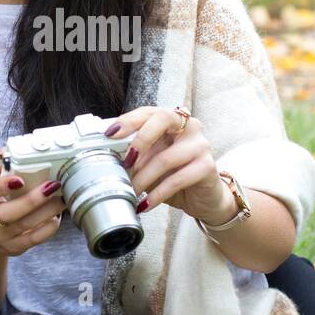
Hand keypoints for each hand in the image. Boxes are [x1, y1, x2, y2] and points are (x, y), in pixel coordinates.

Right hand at [0, 149, 65, 258]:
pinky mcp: (13, 247)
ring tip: (61, 198)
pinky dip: (48, 228)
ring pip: (24, 225)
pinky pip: (32, 240)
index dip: (2, 186)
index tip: (20, 180)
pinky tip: (57, 216)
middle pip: (8, 212)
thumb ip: (0, 160)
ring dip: (46, 211)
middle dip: (33, 200)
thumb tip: (16, 147)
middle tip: (53, 186)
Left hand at [109, 106, 235, 223]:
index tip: (110, 133)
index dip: (129, 120)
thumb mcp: (153, 160)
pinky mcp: (207, 167)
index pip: (150, 112)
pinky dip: (156, 194)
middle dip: (139, 140)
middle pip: (163, 119)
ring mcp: (201, 145)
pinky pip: (176, 180)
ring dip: (143, 178)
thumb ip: (136, 153)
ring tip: (132, 190)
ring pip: (165, 158)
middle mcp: (190, 127)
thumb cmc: (175, 175)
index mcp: (174, 120)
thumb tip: (108, 155)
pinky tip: (146, 203)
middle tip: (125, 163)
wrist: (204, 198)